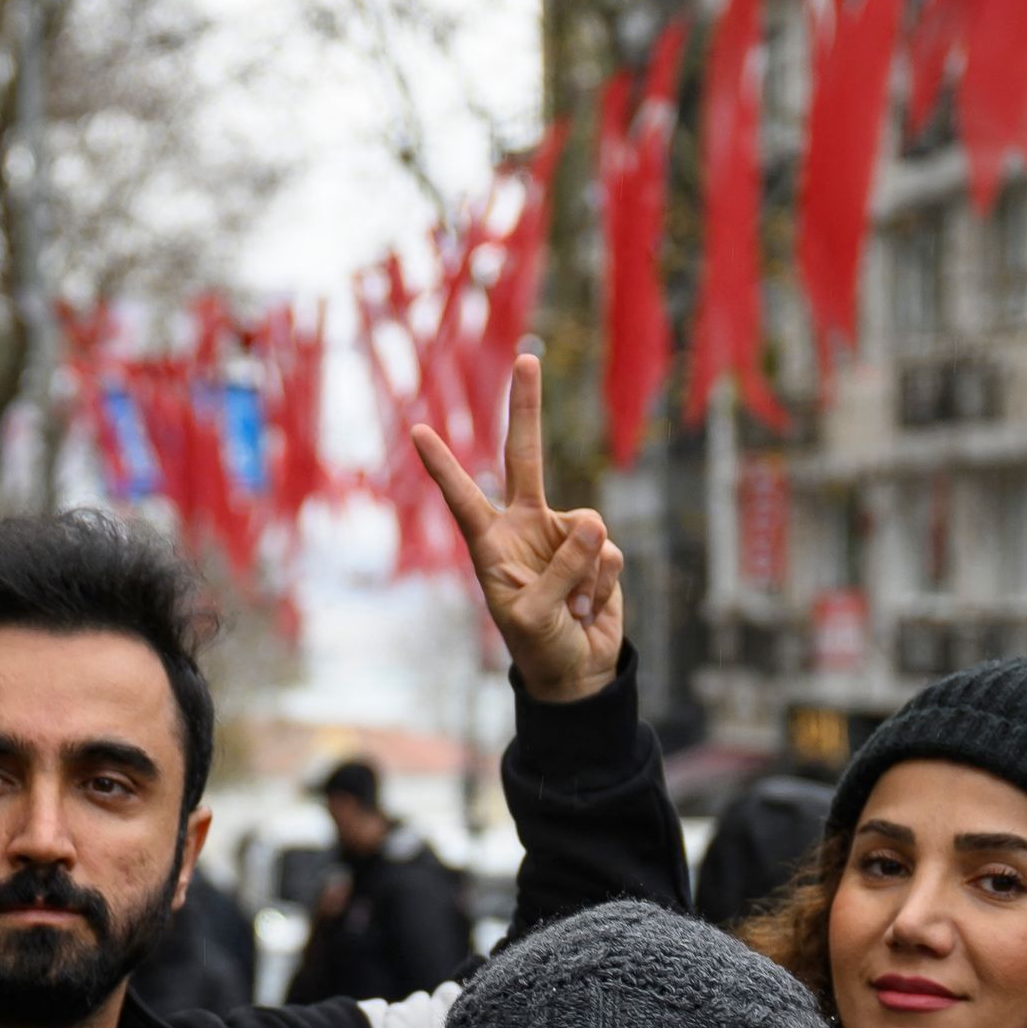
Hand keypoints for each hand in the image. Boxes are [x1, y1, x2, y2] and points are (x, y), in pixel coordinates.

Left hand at [410, 353, 624, 704]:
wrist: (576, 670)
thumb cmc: (539, 646)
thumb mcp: (535, 615)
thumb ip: (561, 569)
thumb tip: (591, 520)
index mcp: (491, 543)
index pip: (462, 497)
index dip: (443, 466)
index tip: (417, 430)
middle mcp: (524, 527)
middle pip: (525, 456)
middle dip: (527, 407)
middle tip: (527, 357)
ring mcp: (562, 534)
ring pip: (587, 526)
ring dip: (585, 573)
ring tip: (572, 607)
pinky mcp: (597, 548)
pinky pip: (608, 551)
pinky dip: (603, 583)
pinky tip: (591, 606)